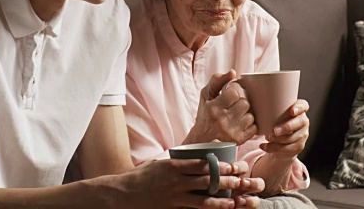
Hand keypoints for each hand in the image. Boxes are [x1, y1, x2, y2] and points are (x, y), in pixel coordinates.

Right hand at [120, 159, 263, 208]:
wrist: (122, 194)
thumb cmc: (140, 177)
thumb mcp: (159, 164)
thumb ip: (176, 163)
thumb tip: (194, 159)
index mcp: (173, 165)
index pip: (201, 164)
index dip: (219, 165)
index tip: (232, 165)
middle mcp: (175, 180)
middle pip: (206, 180)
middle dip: (225, 180)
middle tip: (241, 181)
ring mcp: (174, 196)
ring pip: (202, 198)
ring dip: (220, 199)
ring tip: (233, 201)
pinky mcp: (171, 208)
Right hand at [185, 70, 257, 145]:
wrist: (202, 140)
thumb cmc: (205, 115)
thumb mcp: (206, 96)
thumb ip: (217, 80)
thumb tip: (233, 72)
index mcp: (213, 108)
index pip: (234, 93)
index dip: (233, 93)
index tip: (228, 97)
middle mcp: (222, 121)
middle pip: (245, 104)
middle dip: (240, 104)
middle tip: (233, 107)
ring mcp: (231, 132)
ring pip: (250, 116)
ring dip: (245, 115)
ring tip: (236, 117)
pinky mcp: (239, 140)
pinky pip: (254, 128)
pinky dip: (250, 126)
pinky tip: (241, 125)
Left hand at [260, 99, 309, 160]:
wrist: (279, 142)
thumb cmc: (274, 123)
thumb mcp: (273, 114)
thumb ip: (269, 108)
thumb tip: (252, 100)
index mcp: (298, 110)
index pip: (304, 106)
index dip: (299, 108)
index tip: (292, 111)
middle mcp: (303, 121)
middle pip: (300, 122)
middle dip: (287, 126)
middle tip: (275, 130)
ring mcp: (302, 135)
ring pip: (292, 137)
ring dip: (278, 139)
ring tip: (267, 138)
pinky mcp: (298, 146)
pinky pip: (287, 148)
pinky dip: (273, 148)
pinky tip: (264, 146)